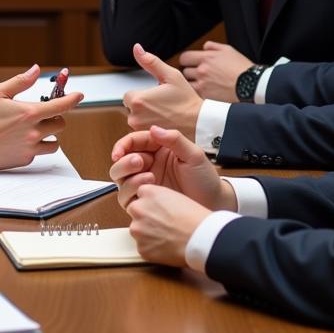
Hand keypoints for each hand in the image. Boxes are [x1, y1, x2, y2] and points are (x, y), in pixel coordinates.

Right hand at [0, 64, 83, 170]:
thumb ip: (21, 81)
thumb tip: (36, 69)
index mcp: (29, 113)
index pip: (61, 106)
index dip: (73, 99)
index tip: (79, 95)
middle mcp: (33, 132)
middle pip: (60, 124)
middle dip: (56, 117)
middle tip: (44, 112)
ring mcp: (30, 148)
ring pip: (54, 142)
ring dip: (50, 134)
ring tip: (37, 128)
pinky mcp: (24, 160)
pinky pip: (39, 152)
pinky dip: (37, 145)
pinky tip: (23, 139)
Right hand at [110, 125, 228, 211]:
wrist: (214, 203)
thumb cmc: (205, 179)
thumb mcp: (193, 155)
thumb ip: (174, 139)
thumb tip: (154, 129)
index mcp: (156, 149)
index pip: (132, 143)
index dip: (122, 146)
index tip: (119, 153)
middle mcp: (148, 166)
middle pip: (121, 162)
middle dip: (125, 162)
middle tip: (139, 162)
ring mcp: (145, 184)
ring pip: (121, 180)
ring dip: (127, 178)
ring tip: (149, 178)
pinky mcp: (146, 201)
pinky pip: (127, 198)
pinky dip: (131, 193)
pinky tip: (149, 189)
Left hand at [122, 44, 202, 138]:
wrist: (199, 123)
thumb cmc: (186, 100)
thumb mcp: (170, 75)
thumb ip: (150, 62)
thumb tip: (137, 48)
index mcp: (138, 100)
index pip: (129, 94)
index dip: (144, 93)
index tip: (157, 95)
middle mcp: (135, 117)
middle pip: (131, 106)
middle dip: (143, 103)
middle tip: (162, 103)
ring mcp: (140, 130)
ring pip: (136, 117)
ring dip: (146, 114)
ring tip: (164, 113)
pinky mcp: (147, 138)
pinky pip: (142, 128)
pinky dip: (150, 125)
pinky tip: (164, 122)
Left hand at [127, 185, 213, 266]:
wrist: (201, 238)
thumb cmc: (194, 218)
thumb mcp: (175, 196)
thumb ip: (157, 198)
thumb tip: (152, 205)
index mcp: (148, 192)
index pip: (139, 194)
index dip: (150, 202)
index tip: (158, 208)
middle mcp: (139, 209)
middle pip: (135, 210)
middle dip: (145, 216)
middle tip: (162, 223)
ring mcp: (138, 229)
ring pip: (138, 229)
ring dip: (147, 232)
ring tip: (167, 235)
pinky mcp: (142, 248)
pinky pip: (143, 247)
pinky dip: (152, 248)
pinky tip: (167, 246)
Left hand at [179, 42, 252, 101]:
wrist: (252, 85)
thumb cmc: (242, 68)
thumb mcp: (229, 50)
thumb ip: (213, 46)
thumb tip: (204, 47)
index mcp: (207, 57)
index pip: (184, 58)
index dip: (186, 60)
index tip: (189, 63)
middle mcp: (202, 70)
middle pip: (185, 71)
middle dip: (190, 73)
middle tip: (198, 75)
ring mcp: (203, 84)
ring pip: (188, 84)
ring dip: (192, 84)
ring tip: (202, 85)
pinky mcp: (206, 97)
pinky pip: (194, 95)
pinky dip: (197, 94)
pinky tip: (205, 93)